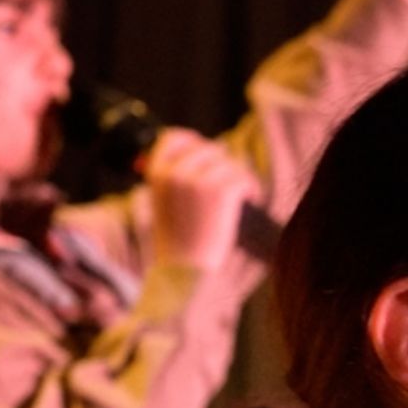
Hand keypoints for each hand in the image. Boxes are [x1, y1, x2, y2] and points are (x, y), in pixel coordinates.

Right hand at [145, 129, 258, 270]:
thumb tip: (212, 149)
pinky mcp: (220, 191)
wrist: (185, 270)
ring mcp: (197, 180)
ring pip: (229, 164)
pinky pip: (243, 177)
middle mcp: (175, 172)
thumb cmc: (180, 243)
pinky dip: (251, 189)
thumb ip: (179, 178)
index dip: (194, 141)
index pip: (173, 137)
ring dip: (239, 179)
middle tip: (231, 185)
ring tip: (239, 199)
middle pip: (210, 149)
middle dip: (224, 166)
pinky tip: (249, 200)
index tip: (209, 153)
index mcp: (156, 174)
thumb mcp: (167, 204)